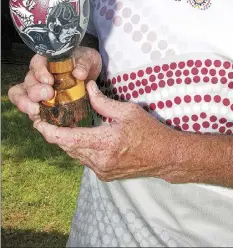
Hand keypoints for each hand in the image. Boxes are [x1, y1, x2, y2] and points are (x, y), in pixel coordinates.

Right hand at [8, 46, 101, 120]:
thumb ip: (83, 64)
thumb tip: (79, 73)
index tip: (49, 80)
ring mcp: (36, 90)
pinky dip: (31, 114)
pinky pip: (28, 108)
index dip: (40, 72)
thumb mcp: (87, 59)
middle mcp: (37, 74)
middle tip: (48, 94)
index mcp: (46, 60)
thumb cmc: (84, 63)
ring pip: (21, 95)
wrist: (89, 75)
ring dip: (26, 104)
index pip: (37, 63)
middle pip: (28, 82)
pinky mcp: (39, 103)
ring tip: (36, 110)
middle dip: (35, 90)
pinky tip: (38, 118)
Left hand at [32, 81, 176, 181]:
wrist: (164, 156)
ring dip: (66, 142)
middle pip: (68, 147)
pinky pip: (85, 161)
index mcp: (104, 142)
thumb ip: (103, 101)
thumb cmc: (149, 131)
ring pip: (75, 155)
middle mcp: (99, 160)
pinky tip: (80, 137)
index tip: (38, 122)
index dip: (50, 132)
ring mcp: (101, 170)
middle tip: (46, 120)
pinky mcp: (105, 174)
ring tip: (59, 126)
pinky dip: (79, 148)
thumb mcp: (128, 110)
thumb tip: (87, 87)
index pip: (68, 138)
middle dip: (55, 135)